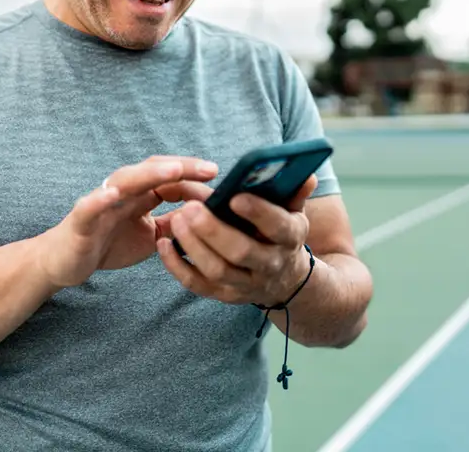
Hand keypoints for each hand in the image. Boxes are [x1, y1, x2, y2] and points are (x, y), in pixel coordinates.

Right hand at [36, 156, 218, 288]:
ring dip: (149, 174)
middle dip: (181, 167)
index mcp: (139, 195)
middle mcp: (122, 191)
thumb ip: (174, 224)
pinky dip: (100, 198)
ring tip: (173, 170)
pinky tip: (113, 193)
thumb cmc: (107, 243)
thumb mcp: (151, 236)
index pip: (170, 179)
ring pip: (125, 181)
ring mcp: (101, 202)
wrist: (66, 261)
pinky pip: (90, 206)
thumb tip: (206, 217)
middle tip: (210, 168)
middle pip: (153, 172)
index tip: (219, 178)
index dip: (193, 176)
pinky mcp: (81, 219)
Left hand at [157, 175, 317, 307]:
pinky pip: (197, 285)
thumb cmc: (280, 231)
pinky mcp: (224, 295)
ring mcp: (246, 284)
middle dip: (214, 230)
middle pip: (241, 252)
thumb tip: (305, 173)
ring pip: (217, 271)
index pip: (278, 227)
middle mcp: (269, 265)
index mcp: (289, 238)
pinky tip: (163, 244)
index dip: (258, 213)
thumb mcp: (293, 212)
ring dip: (193, 246)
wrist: (285, 279)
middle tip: (191, 207)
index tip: (235, 197)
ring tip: (176, 220)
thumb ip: (294, 192)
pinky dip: (177, 267)